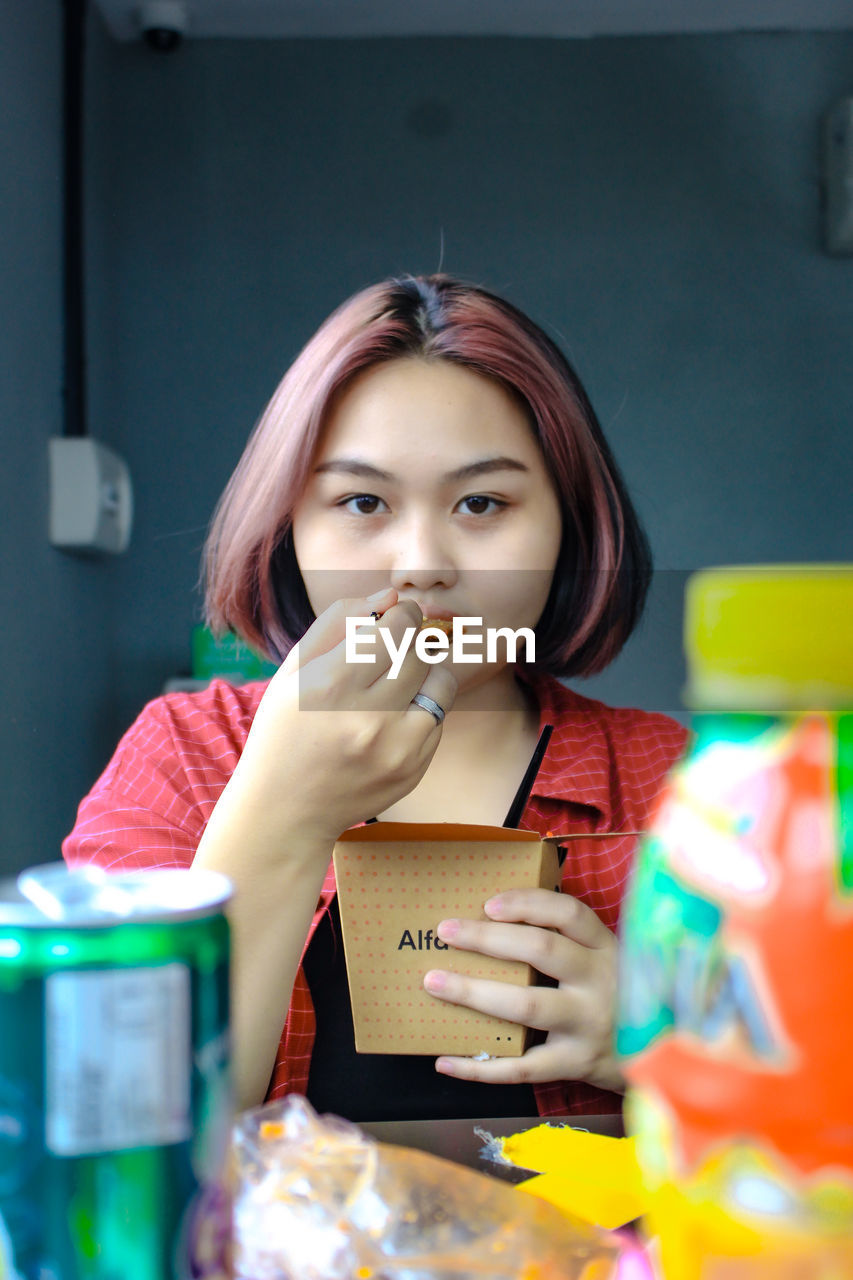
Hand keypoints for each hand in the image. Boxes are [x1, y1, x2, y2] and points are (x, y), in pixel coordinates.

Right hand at [234, 588, 456, 844]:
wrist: (286, 809)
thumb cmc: (286, 729)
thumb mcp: (296, 668)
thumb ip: (339, 621)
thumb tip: (391, 595)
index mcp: (331, 684)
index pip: (396, 625)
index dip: (401, 614)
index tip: (394, 618)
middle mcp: (367, 716)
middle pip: (420, 649)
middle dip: (411, 640)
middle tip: (393, 649)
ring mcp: (394, 747)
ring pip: (441, 681)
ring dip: (424, 673)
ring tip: (395, 684)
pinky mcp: (413, 768)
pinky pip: (438, 718)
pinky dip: (422, 709)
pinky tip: (391, 720)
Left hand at [422, 888, 623, 1093]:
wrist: (660, 1054)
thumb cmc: (615, 995)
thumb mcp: (606, 960)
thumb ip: (569, 941)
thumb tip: (492, 917)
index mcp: (606, 948)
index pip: (569, 914)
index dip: (527, 904)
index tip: (487, 904)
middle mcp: (600, 982)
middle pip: (542, 951)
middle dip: (488, 939)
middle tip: (445, 932)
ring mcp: (589, 1025)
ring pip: (527, 1005)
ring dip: (474, 993)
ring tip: (434, 982)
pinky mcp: (576, 1064)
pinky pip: (522, 1067)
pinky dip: (481, 1066)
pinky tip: (445, 1060)